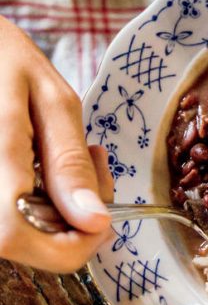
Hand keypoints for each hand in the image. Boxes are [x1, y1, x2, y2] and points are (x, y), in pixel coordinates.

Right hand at [0, 17, 113, 272]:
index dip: (68, 244)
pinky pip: (10, 214)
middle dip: (72, 224)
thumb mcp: (53, 102)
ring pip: (19, 234)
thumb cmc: (6, 59)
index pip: (16, 237)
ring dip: (58, 211)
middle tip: (94, 170)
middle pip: (20, 245)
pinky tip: (47, 164)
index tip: (102, 215)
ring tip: (68, 155)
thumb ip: (70, 164)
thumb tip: (95, 222)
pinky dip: (39, 202)